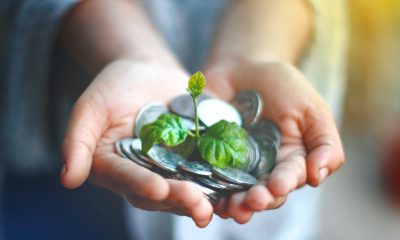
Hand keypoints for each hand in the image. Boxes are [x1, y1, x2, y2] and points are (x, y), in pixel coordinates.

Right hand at [60, 60, 213, 226]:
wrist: (148, 71)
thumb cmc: (114, 86)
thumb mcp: (91, 107)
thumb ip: (77, 140)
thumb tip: (68, 179)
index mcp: (113, 167)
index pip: (126, 179)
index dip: (141, 185)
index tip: (158, 188)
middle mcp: (141, 175)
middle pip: (158, 193)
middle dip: (177, 198)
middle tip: (196, 202)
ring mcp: (168, 170)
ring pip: (183, 191)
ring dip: (199, 200)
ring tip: (214, 205)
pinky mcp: (192, 161)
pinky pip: (204, 175)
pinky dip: (218, 185)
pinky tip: (232, 190)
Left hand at [204, 59, 343, 222]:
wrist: (242, 67)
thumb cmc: (282, 86)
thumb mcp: (311, 109)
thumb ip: (324, 143)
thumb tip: (318, 177)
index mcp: (289, 162)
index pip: (289, 179)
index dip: (283, 184)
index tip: (278, 185)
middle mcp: (263, 170)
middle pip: (262, 194)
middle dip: (258, 200)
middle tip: (252, 201)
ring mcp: (234, 167)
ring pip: (234, 193)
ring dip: (234, 204)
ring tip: (231, 207)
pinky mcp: (208, 159)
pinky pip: (206, 179)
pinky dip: (207, 190)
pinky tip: (206, 198)